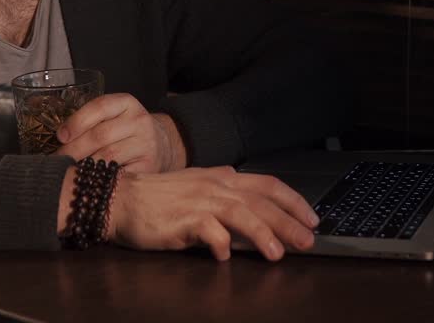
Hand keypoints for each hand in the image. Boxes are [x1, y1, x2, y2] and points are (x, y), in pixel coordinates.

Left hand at [55, 93, 185, 172]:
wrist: (162, 146)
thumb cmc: (126, 131)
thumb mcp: (114, 117)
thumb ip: (91, 122)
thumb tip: (60, 141)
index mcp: (127, 103)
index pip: (99, 107)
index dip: (76, 121)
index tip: (60, 137)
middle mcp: (139, 121)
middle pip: (100, 135)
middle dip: (73, 149)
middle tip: (57, 161)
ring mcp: (146, 144)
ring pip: (107, 157)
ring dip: (84, 166)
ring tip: (69, 172)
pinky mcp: (149, 166)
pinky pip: (118, 174)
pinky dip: (100, 179)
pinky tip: (89, 182)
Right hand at [107, 166, 319, 261]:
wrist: (121, 199)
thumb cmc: (159, 198)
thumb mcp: (198, 189)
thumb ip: (226, 198)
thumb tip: (256, 213)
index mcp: (222, 177)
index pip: (267, 184)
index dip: (293, 200)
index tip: (312, 217)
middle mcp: (215, 186)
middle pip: (261, 202)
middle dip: (288, 222)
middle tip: (308, 241)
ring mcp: (199, 201)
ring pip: (241, 214)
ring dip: (262, 234)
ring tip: (277, 254)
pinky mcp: (183, 219)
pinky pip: (208, 232)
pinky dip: (220, 245)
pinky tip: (226, 257)